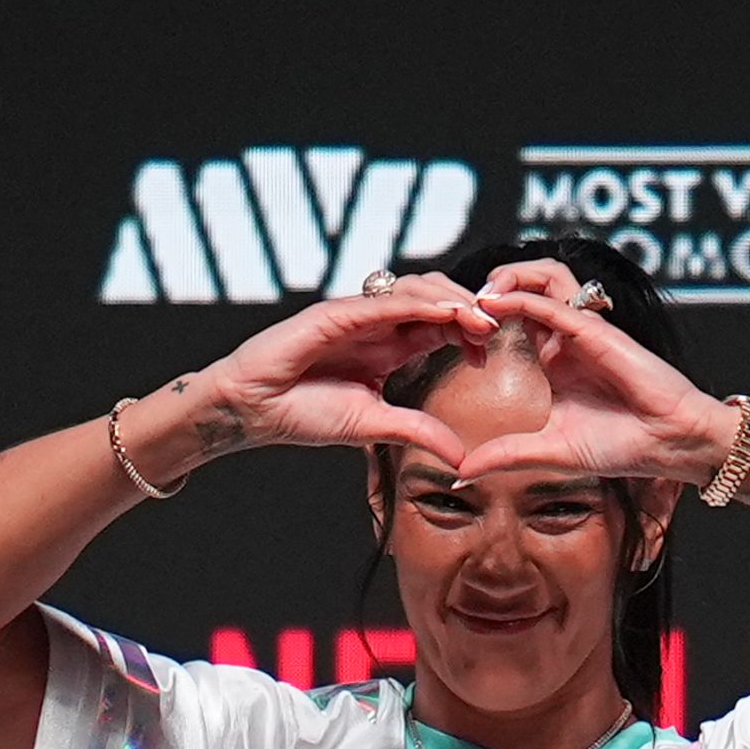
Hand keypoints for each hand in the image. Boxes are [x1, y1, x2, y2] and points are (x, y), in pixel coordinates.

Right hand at [182, 271, 498, 468]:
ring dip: (451, 300)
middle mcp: (377, 325)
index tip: (492, 353)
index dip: (470, 332)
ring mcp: (357, 315)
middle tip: (496, 328)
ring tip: (479, 319)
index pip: (441, 326)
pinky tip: (445, 312)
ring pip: (414, 290)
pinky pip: (383, 301)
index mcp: (390, 347)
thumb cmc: (304, 414)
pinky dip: (417, 303)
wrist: (253, 410)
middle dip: (469, 309)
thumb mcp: (375, 426)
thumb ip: (419, 432)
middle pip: (435, 299)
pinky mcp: (335, 313)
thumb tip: (465, 458)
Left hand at [457, 282, 739, 482]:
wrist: (668, 443)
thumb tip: (459, 475)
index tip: (444, 333)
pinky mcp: (595, 330)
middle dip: (485, 288)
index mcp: (554, 360)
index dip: (476, 319)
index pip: (510, 321)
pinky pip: (553, 302)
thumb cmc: (621, 445)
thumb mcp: (548, 450)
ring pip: (540, 279)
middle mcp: (565, 338)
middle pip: (521, 289)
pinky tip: (491, 303)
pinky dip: (521, 297)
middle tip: (453, 306)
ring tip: (474, 296)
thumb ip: (504, 456)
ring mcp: (581, 331)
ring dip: (505, 279)